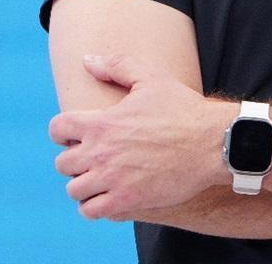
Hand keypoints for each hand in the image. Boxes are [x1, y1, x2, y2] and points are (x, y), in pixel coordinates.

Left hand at [50, 54, 232, 220]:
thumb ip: (116, 66)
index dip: (65, 131)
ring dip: (85, 184)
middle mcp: (100, 153)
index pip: (58, 129)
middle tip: (96, 158)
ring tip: (101, 179)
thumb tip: (87, 61)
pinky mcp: (126, 201)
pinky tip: (109, 196)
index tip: (79, 134)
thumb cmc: (184, 109)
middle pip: (62, 163)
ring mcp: (111, 180)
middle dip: (76, 159)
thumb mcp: (152, 78)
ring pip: (74, 189)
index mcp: (101, 123)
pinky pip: (91, 210)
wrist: (213, 143)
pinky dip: (95, 205)